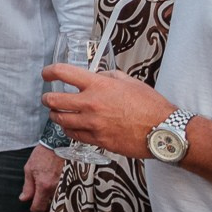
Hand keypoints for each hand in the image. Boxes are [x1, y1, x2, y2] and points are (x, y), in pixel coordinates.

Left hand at [19, 144, 64, 211]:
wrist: (57, 145)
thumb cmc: (41, 155)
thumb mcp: (29, 169)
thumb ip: (27, 186)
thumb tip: (23, 199)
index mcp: (44, 186)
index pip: (39, 207)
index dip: (34, 209)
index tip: (32, 207)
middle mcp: (56, 188)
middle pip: (50, 207)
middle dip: (44, 206)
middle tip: (39, 199)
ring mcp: (65, 186)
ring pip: (58, 201)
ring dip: (52, 201)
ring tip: (46, 194)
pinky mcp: (71, 183)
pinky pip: (64, 194)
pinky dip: (59, 195)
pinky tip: (54, 189)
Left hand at [42, 66, 173, 158]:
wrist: (165, 131)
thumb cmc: (151, 106)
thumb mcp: (130, 81)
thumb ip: (109, 76)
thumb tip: (97, 75)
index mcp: (99, 85)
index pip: (63, 73)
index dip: (49, 72)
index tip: (46, 74)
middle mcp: (92, 104)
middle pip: (54, 100)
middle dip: (47, 99)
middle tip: (48, 98)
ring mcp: (94, 124)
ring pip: (60, 120)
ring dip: (55, 116)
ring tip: (56, 113)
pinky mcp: (99, 140)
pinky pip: (74, 135)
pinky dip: (68, 130)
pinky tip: (70, 127)